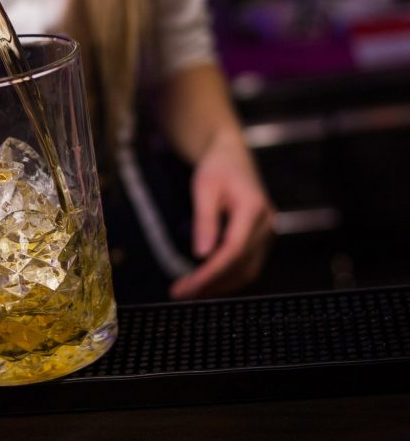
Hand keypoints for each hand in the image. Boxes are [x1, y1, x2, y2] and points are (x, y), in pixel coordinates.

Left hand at [170, 130, 273, 299]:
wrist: (232, 155)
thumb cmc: (216, 167)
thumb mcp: (203, 188)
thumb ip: (204, 221)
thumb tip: (200, 254)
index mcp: (253, 208)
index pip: (233, 249)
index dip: (211, 272)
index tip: (188, 286)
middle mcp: (266, 223)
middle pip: (241, 264)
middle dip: (211, 283)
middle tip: (181, 293)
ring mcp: (267, 232)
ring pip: (248, 269)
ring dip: (221, 285)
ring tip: (191, 293)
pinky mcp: (262, 237)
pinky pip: (248, 264)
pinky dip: (229, 277)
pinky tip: (208, 282)